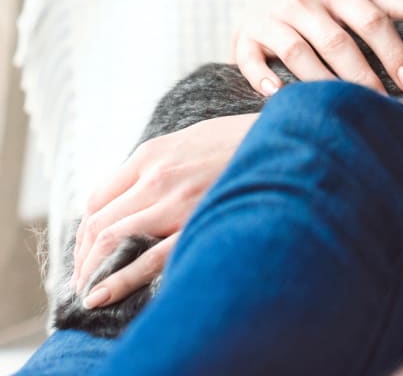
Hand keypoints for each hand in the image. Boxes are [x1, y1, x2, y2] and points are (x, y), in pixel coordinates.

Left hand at [71, 113, 256, 306]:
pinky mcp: (196, 224)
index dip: (87, 230)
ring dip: (92, 270)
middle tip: (84, 278)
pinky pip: (147, 259)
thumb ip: (163, 162)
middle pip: (99, 223)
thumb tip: (140, 188)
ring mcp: (175, 202)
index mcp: (153, 153)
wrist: (288, 142)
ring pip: (112, 240)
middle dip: (84, 257)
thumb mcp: (195, 138)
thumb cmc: (244, 141)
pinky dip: (118, 280)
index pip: (99, 198)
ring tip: (90, 290)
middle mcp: (156, 177)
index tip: (88, 249)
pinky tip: (101, 295)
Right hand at [231, 0, 402, 96]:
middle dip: (363, 76)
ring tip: (341, 107)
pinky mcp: (245, 38)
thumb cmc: (325, 1)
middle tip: (383, 104)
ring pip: (297, 52)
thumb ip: (392, 3)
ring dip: (321, 82)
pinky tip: (281, 97)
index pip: (372, 21)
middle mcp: (303, 1)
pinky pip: (251, 59)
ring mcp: (271, 18)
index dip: (394, 52)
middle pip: (337, 41)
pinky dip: (263, 78)